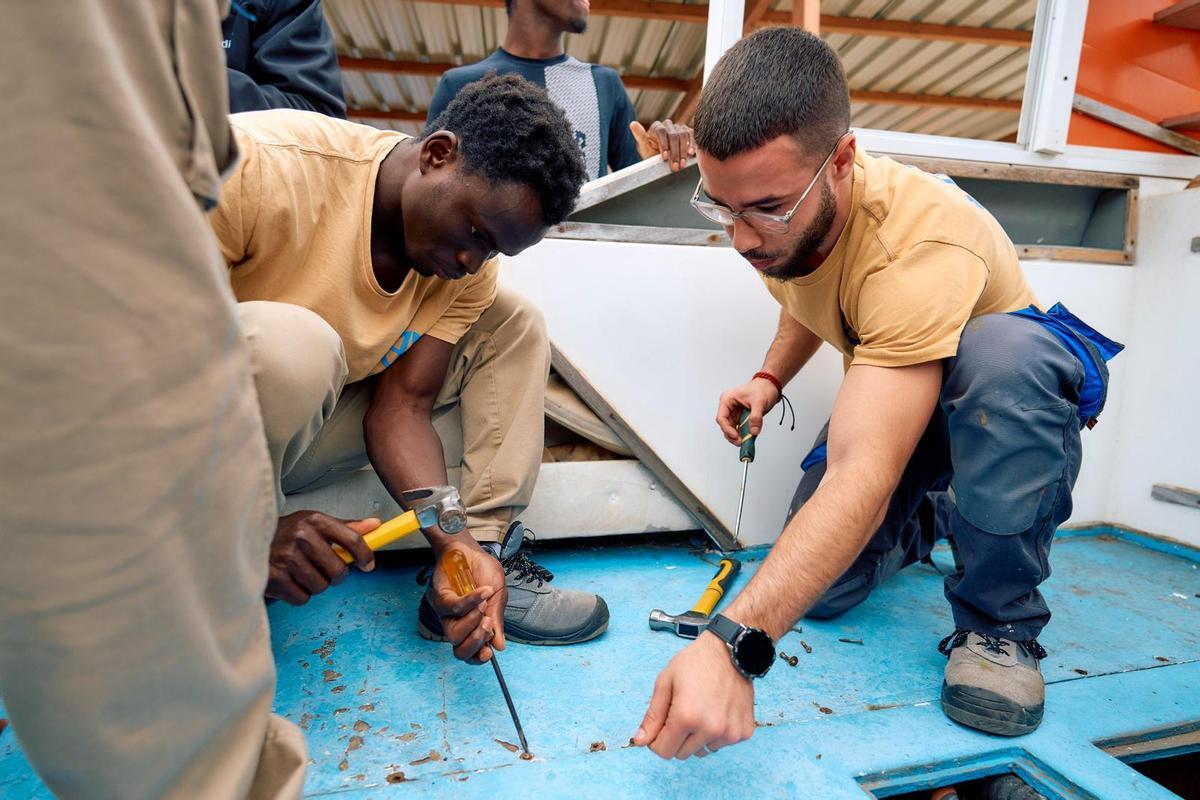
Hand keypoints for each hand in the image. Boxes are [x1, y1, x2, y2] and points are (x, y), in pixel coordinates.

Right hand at [267, 511, 378, 604]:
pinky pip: (302, 598)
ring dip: (315, 584)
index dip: (365, 555)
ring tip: (301, 572)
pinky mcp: (275, 578)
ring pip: (321, 586)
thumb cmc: (285, 533)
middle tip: (324, 569)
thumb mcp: (313, 523)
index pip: (352, 539)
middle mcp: (301, 537)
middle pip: (338, 570)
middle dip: (335, 575)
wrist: (246, 540)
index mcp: (314, 521)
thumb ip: (345, 527)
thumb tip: (375, 525)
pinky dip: (299, 594)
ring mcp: (287, 558)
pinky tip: (289, 581)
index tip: (368, 565)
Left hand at [427, 539, 508, 663]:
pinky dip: (471, 601)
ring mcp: (446, 613)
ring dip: (472, 622)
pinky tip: (483, 592)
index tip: (489, 654)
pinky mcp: (440, 598)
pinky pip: (454, 607)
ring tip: (484, 606)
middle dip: (475, 643)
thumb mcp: (497, 597)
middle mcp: (456, 623)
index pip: (470, 652)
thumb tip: (500, 646)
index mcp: (471, 626)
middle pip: (459, 650)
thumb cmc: (482, 572)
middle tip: (487, 626)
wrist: (470, 550)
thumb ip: (496, 621)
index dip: (478, 658)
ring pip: (453, 634)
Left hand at [630, 119, 695, 170]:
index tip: (665, 158)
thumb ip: (639, 136)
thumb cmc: (651, 153)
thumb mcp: (644, 147)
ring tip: (682, 164)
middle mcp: (668, 125)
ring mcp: (679, 127)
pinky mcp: (687, 132)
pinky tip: (691, 154)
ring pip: (684, 135)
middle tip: (675, 166)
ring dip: (683, 151)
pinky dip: (693, 145)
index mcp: (657, 127)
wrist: (661, 159)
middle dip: (675, 152)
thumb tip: (633, 124)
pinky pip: (692, 136)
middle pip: (674, 135)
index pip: (661, 132)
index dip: (664, 145)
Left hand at [633, 632, 756, 758]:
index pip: (664, 751)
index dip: (658, 740)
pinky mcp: (743, 732)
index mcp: (686, 717)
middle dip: (677, 737)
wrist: (731, 650)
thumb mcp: (666, 682)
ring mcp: (730, 733)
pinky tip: (718, 710)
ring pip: (702, 751)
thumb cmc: (695, 662)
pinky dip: (717, 733)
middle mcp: (710, 729)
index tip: (663, 724)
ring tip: (702, 709)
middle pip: (682, 753)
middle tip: (683, 711)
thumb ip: (652, 716)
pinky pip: (721, 744)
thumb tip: (639, 741)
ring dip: (698, 737)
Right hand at [716, 377, 781, 443]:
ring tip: (745, 441)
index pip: (721, 418)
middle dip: (732, 435)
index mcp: (727, 400)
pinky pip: (739, 428)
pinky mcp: (741, 417)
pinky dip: (743, 434)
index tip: (736, 436)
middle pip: (725, 425)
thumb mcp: (759, 402)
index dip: (727, 429)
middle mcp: (729, 407)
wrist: (770, 386)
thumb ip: (756, 417)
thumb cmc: (762, 388)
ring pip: (731, 428)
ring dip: (737, 436)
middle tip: (741, 441)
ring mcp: (734, 412)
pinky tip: (748, 438)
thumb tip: (753, 431)